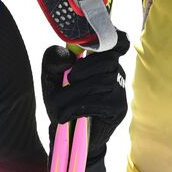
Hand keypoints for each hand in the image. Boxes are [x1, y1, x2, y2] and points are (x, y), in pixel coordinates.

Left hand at [41, 31, 129, 149]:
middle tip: (67, 80)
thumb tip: (67, 56)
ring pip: (101, 81)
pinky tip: (66, 114)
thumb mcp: (51, 79)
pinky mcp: (118, 108)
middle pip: (107, 60)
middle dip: (83, 69)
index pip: (119, 41)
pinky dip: (78, 107)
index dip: (115, 36)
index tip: (97, 42)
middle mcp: (115, 71)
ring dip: (74, 92)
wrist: (68, 135)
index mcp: (101, 58)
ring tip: (58, 104)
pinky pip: (100, 101)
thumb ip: (54, 62)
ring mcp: (120, 89)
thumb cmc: (62, 101)